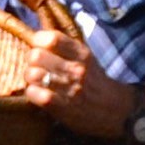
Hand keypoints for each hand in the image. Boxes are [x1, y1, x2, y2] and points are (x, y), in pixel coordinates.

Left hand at [19, 26, 141, 141]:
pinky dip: (32, 93)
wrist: (115, 110)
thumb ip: (64, 46)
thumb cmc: (94, 81)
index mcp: (81, 53)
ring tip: (36, 82)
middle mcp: (76, 69)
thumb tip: (36, 34)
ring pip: (33, 74)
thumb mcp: (85, 58)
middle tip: (37, 67)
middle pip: (36, 56)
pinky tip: (37, 94)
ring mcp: (70, 88)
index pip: (51, 38)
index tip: (39, 47)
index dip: (38, 41)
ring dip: (30, 79)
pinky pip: (36, 94)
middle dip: (31, 61)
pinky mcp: (63, 107)